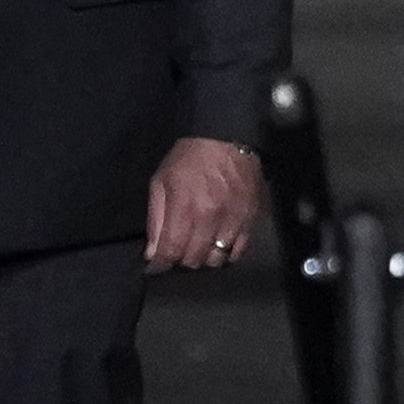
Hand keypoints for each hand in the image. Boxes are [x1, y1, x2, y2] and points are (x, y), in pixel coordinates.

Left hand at [144, 137, 264, 273]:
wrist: (228, 139)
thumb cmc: (189, 158)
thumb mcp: (161, 181)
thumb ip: (156, 218)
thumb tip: (152, 252)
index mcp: (184, 209)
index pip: (170, 252)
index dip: (160, 263)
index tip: (156, 263)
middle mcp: (210, 220)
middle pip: (193, 259)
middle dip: (180, 259)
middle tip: (177, 250)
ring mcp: (233, 222)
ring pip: (216, 260)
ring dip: (203, 258)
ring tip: (198, 248)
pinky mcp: (250, 221)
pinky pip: (239, 252)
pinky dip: (226, 255)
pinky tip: (218, 247)